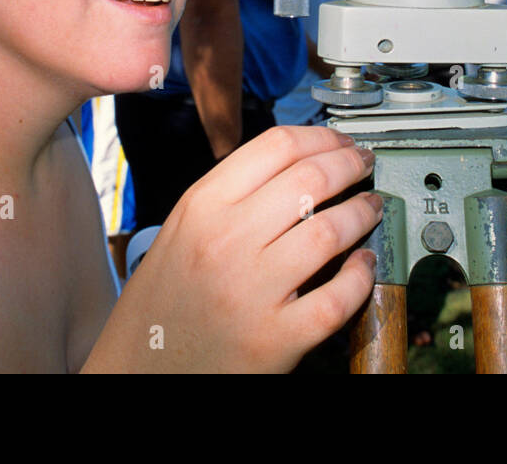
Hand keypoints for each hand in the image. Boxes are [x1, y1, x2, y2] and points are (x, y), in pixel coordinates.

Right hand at [85, 126, 380, 372]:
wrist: (136, 371)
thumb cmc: (160, 306)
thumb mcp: (180, 233)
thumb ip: (229, 198)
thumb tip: (295, 168)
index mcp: (201, 208)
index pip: (277, 147)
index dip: (321, 137)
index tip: (339, 140)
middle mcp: (225, 242)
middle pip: (311, 179)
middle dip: (350, 164)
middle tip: (363, 164)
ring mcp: (252, 291)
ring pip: (330, 231)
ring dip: (362, 212)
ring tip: (370, 207)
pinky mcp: (274, 339)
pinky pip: (337, 297)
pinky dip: (360, 276)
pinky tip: (363, 264)